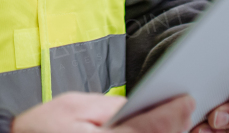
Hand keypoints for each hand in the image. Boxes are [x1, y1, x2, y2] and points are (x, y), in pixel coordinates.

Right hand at [12, 92, 194, 132]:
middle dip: (174, 127)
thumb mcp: (74, 106)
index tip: (187, 100)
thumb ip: (110, 106)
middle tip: (186, 110)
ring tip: (173, 122)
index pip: (153, 128)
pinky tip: (152, 130)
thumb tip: (138, 106)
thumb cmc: (42, 129)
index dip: (174, 113)